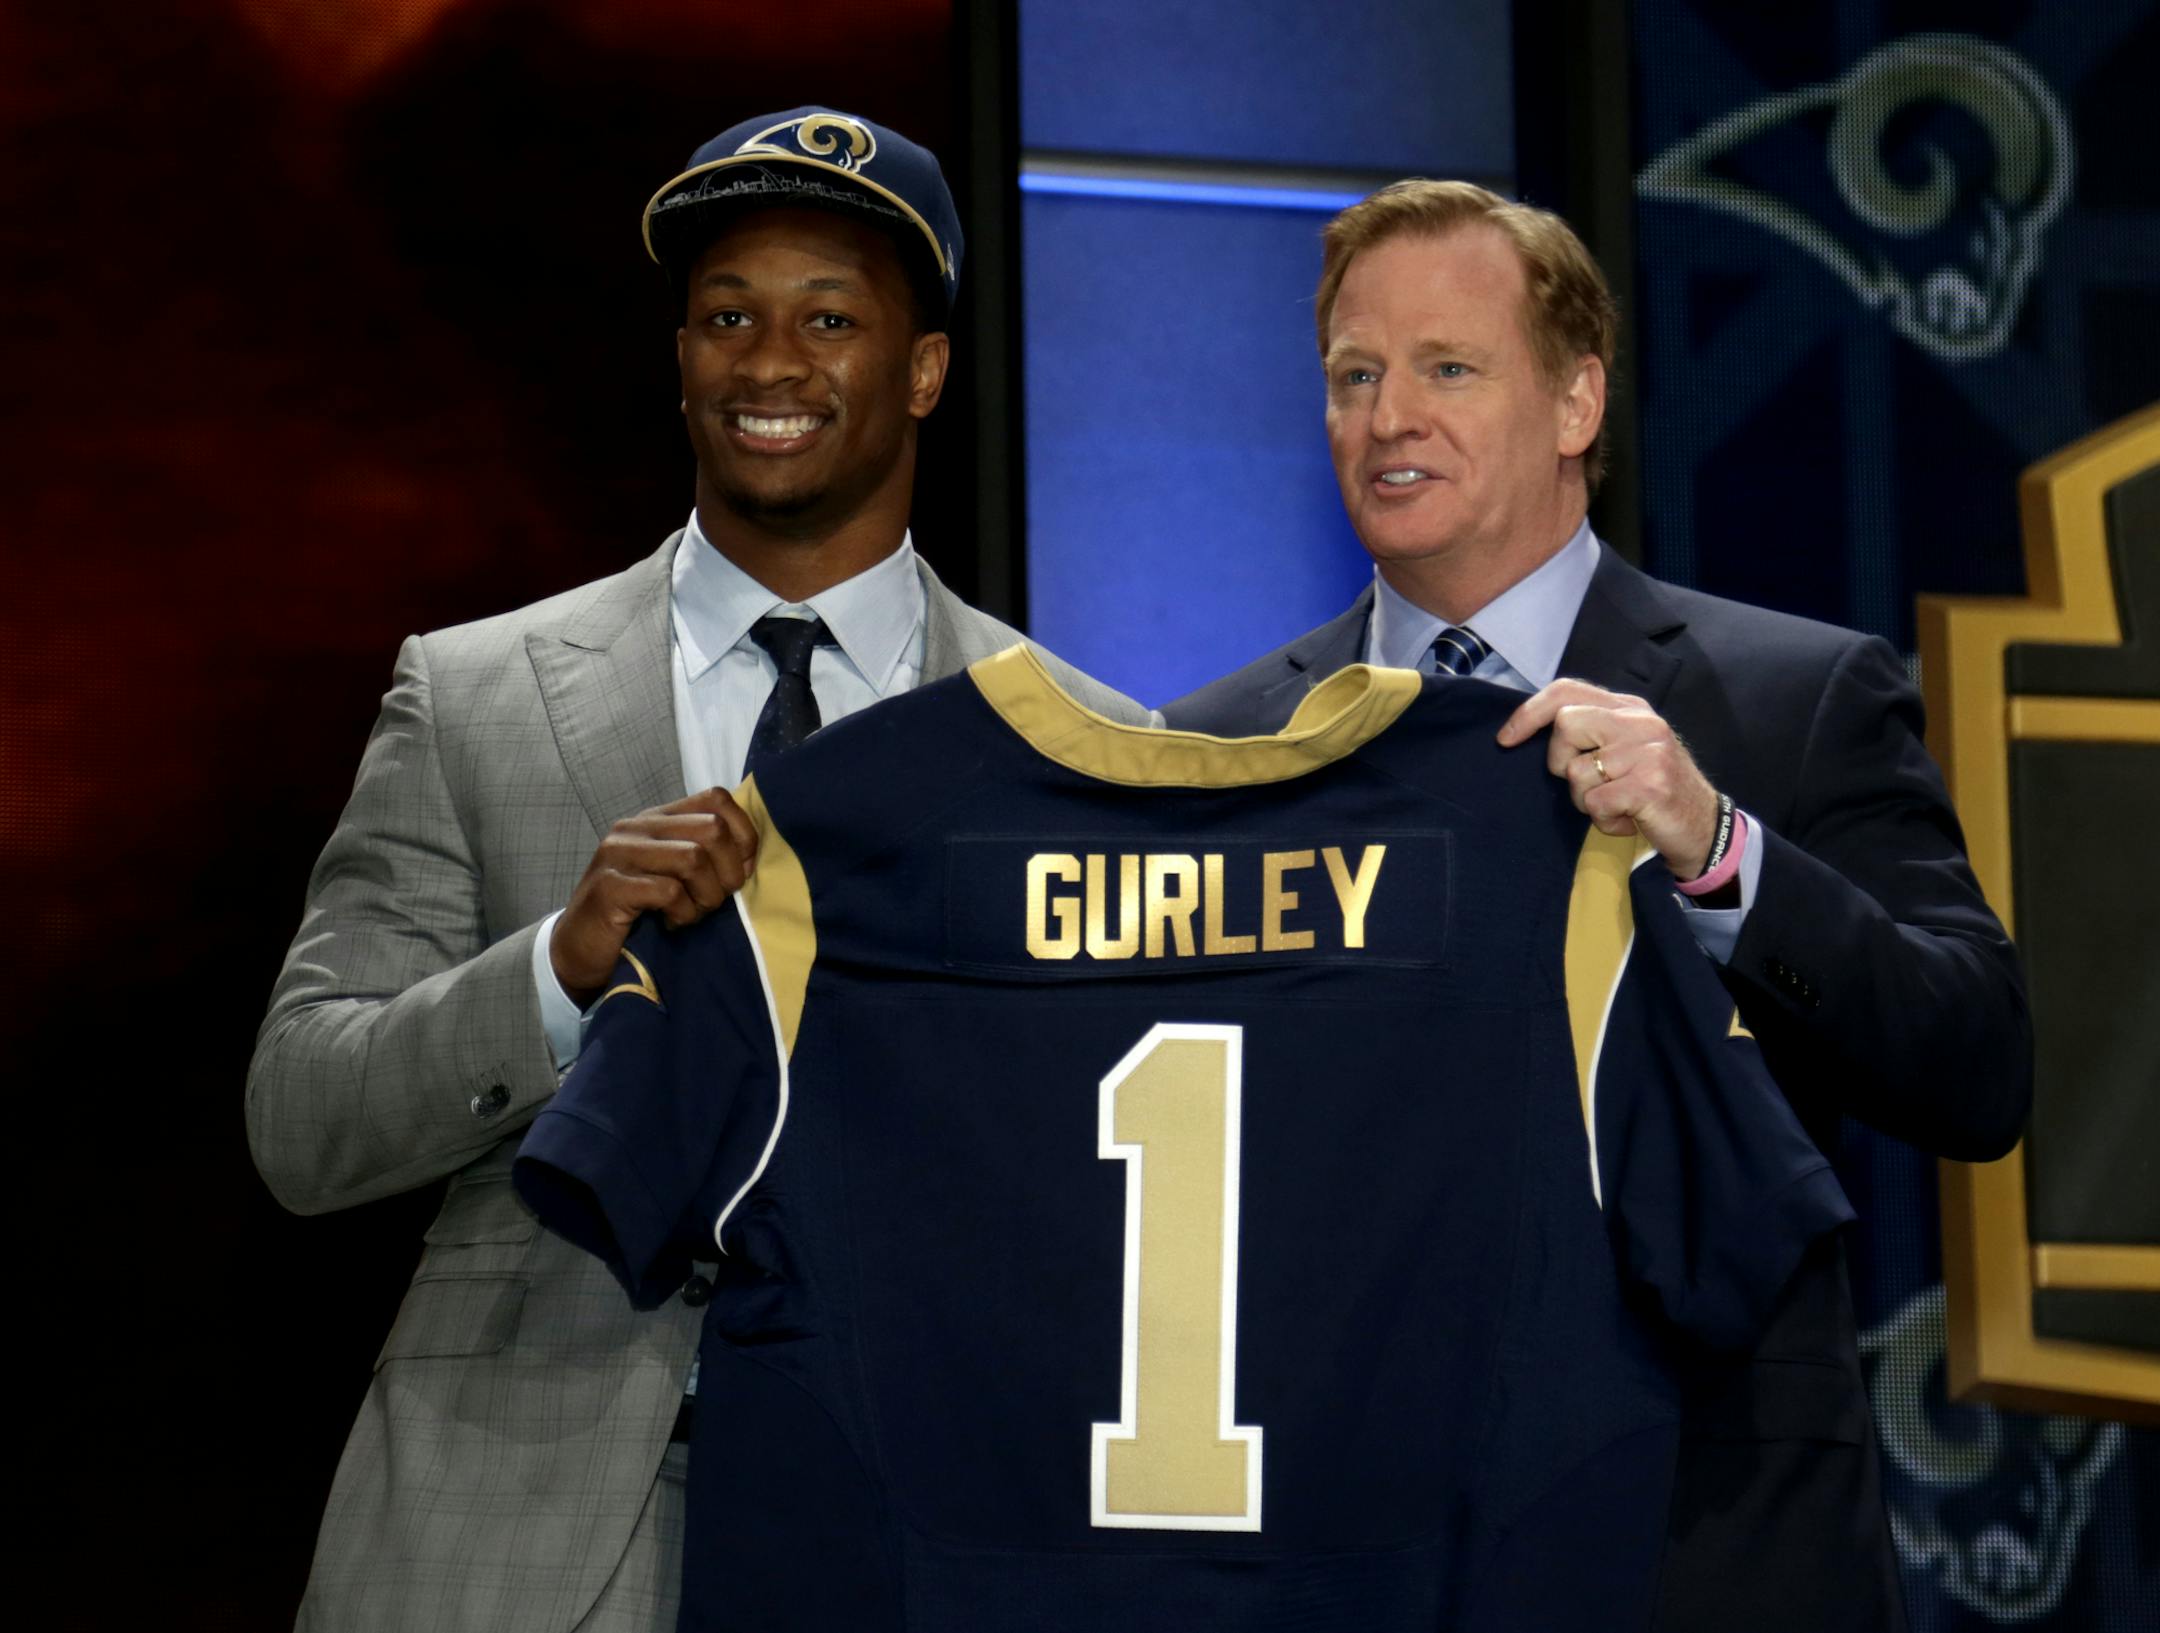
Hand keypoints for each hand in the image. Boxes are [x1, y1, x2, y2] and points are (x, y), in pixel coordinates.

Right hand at [550, 787, 758, 1004]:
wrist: (579, 951)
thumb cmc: (638, 916)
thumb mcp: (676, 878)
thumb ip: (707, 858)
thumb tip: (749, 857)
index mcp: (656, 819)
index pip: (717, 799)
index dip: (743, 835)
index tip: (741, 871)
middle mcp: (636, 828)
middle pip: (712, 829)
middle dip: (728, 873)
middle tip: (714, 902)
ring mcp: (618, 854)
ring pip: (693, 858)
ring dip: (706, 896)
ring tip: (692, 914)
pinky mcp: (609, 886)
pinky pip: (669, 891)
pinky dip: (682, 914)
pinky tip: (672, 925)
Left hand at [1497, 679, 1721, 879]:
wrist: (1704, 828)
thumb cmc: (1652, 792)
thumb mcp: (1625, 751)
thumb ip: (1590, 734)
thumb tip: (1531, 730)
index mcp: (1629, 708)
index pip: (1566, 691)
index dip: (1528, 713)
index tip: (1506, 739)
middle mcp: (1640, 722)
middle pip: (1565, 725)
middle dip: (1560, 763)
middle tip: (1585, 784)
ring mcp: (1648, 751)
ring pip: (1577, 772)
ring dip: (1586, 801)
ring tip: (1615, 805)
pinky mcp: (1651, 784)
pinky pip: (1595, 803)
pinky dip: (1604, 822)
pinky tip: (1627, 820)